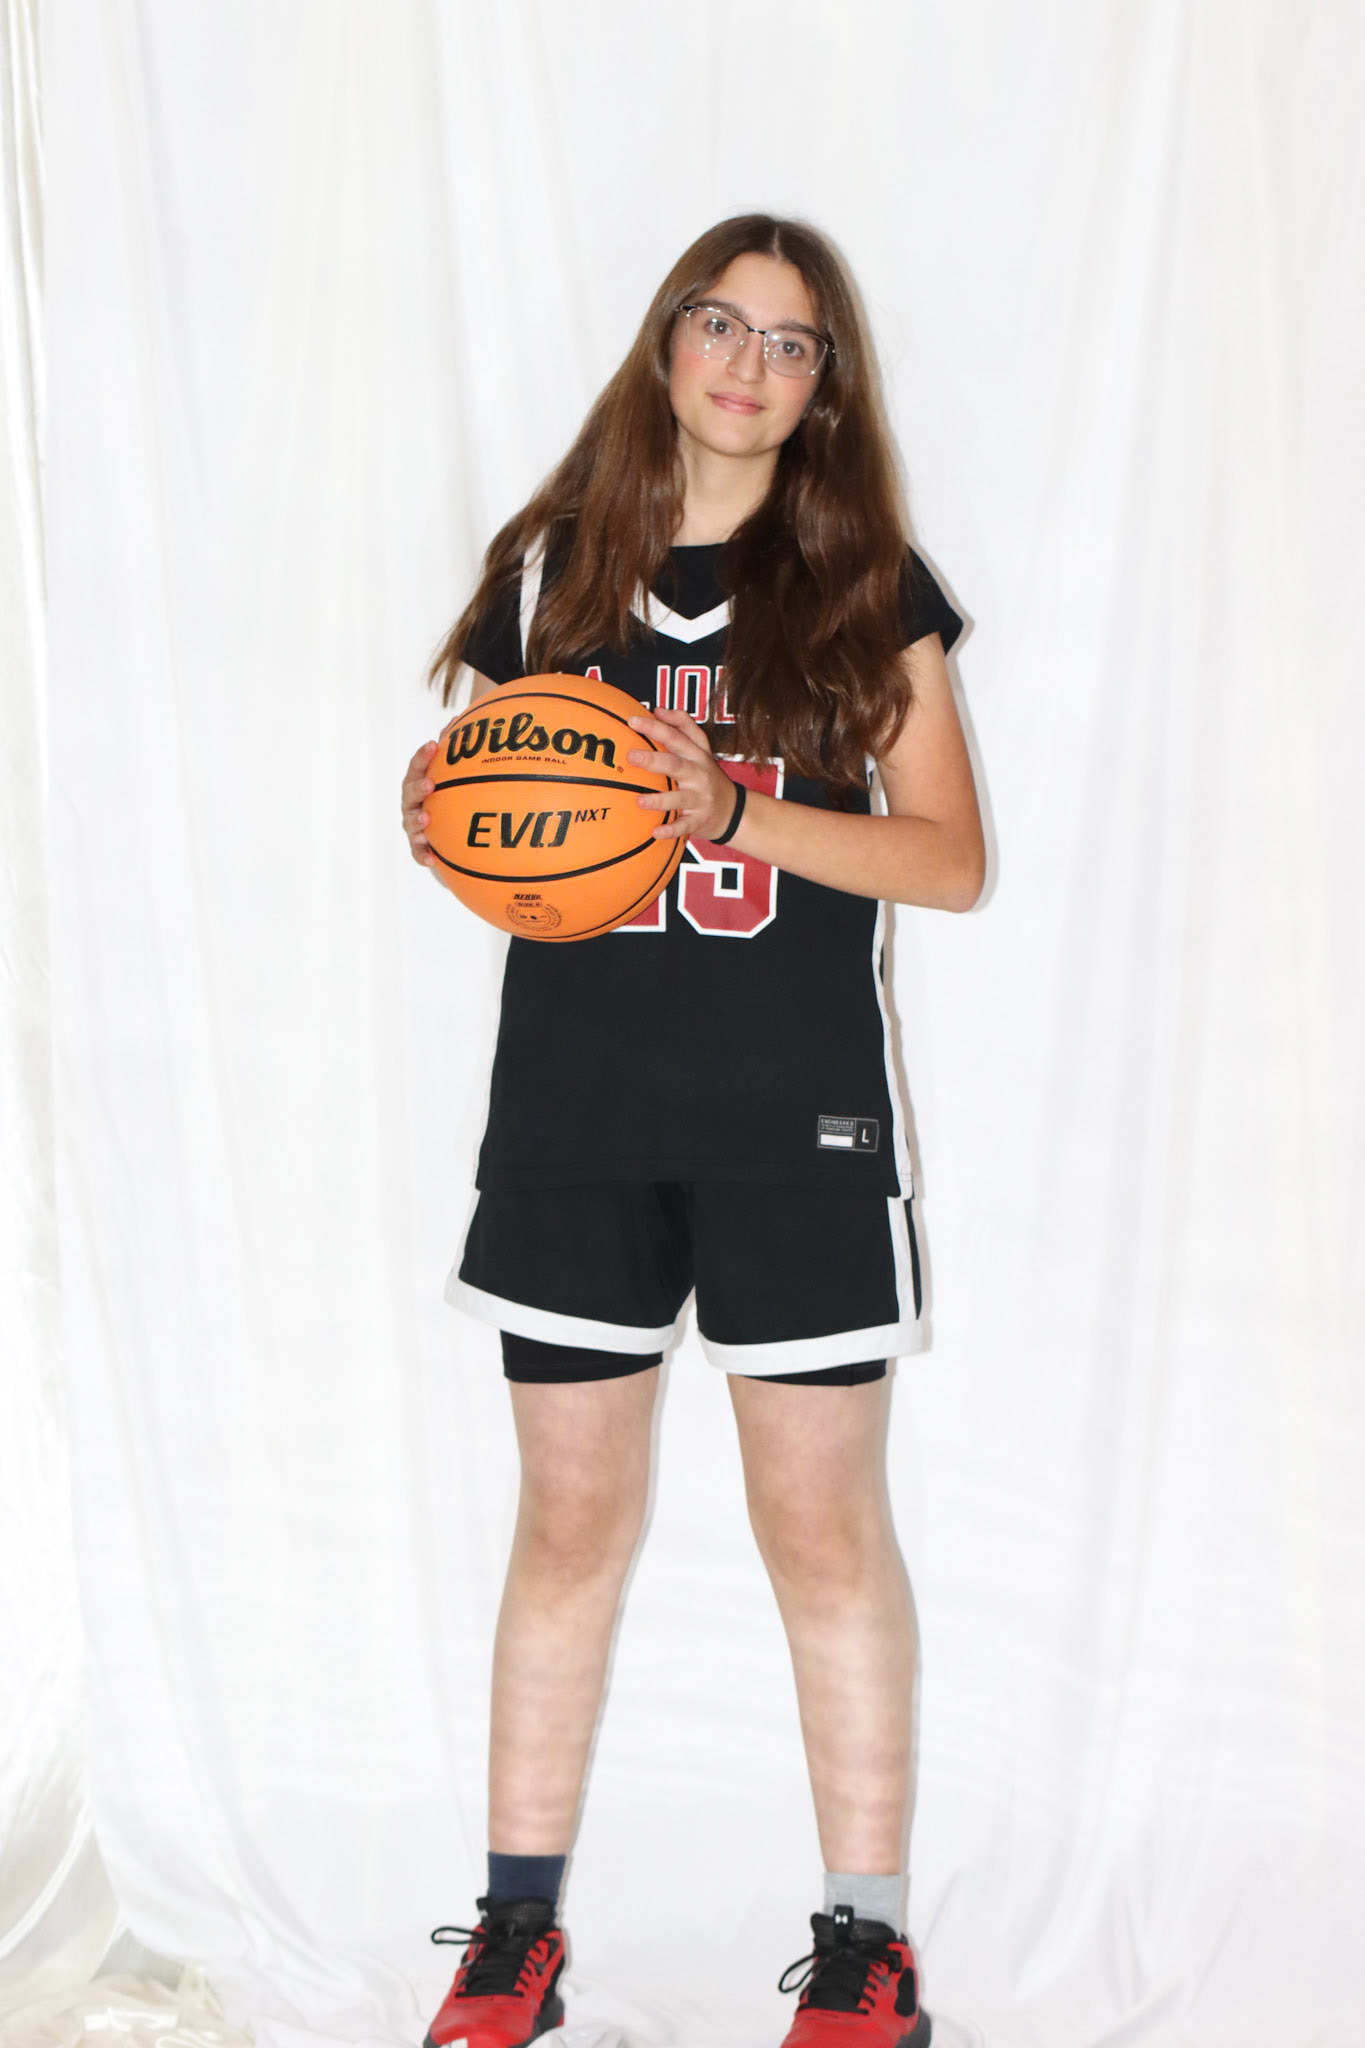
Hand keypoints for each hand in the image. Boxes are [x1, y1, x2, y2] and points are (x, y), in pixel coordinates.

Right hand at [401, 739, 440, 868]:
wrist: (446, 836)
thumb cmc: (446, 798)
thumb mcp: (450, 776)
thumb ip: (451, 751)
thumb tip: (456, 718)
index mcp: (417, 782)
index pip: (417, 766)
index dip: (423, 756)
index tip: (434, 746)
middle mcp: (411, 803)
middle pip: (409, 793)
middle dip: (418, 787)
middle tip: (430, 784)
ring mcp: (412, 825)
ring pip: (410, 822)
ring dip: (417, 820)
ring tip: (428, 818)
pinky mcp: (418, 848)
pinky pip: (418, 853)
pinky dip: (423, 855)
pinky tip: (432, 859)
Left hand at [627, 709, 738, 840]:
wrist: (733, 810)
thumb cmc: (707, 776)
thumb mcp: (701, 750)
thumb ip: (682, 727)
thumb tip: (657, 709)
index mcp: (697, 755)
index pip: (676, 736)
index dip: (656, 727)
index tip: (632, 720)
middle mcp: (699, 774)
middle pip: (676, 764)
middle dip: (653, 760)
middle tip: (630, 756)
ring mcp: (700, 798)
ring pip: (679, 797)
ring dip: (659, 799)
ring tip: (640, 800)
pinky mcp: (699, 820)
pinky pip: (684, 826)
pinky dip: (670, 830)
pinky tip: (655, 832)